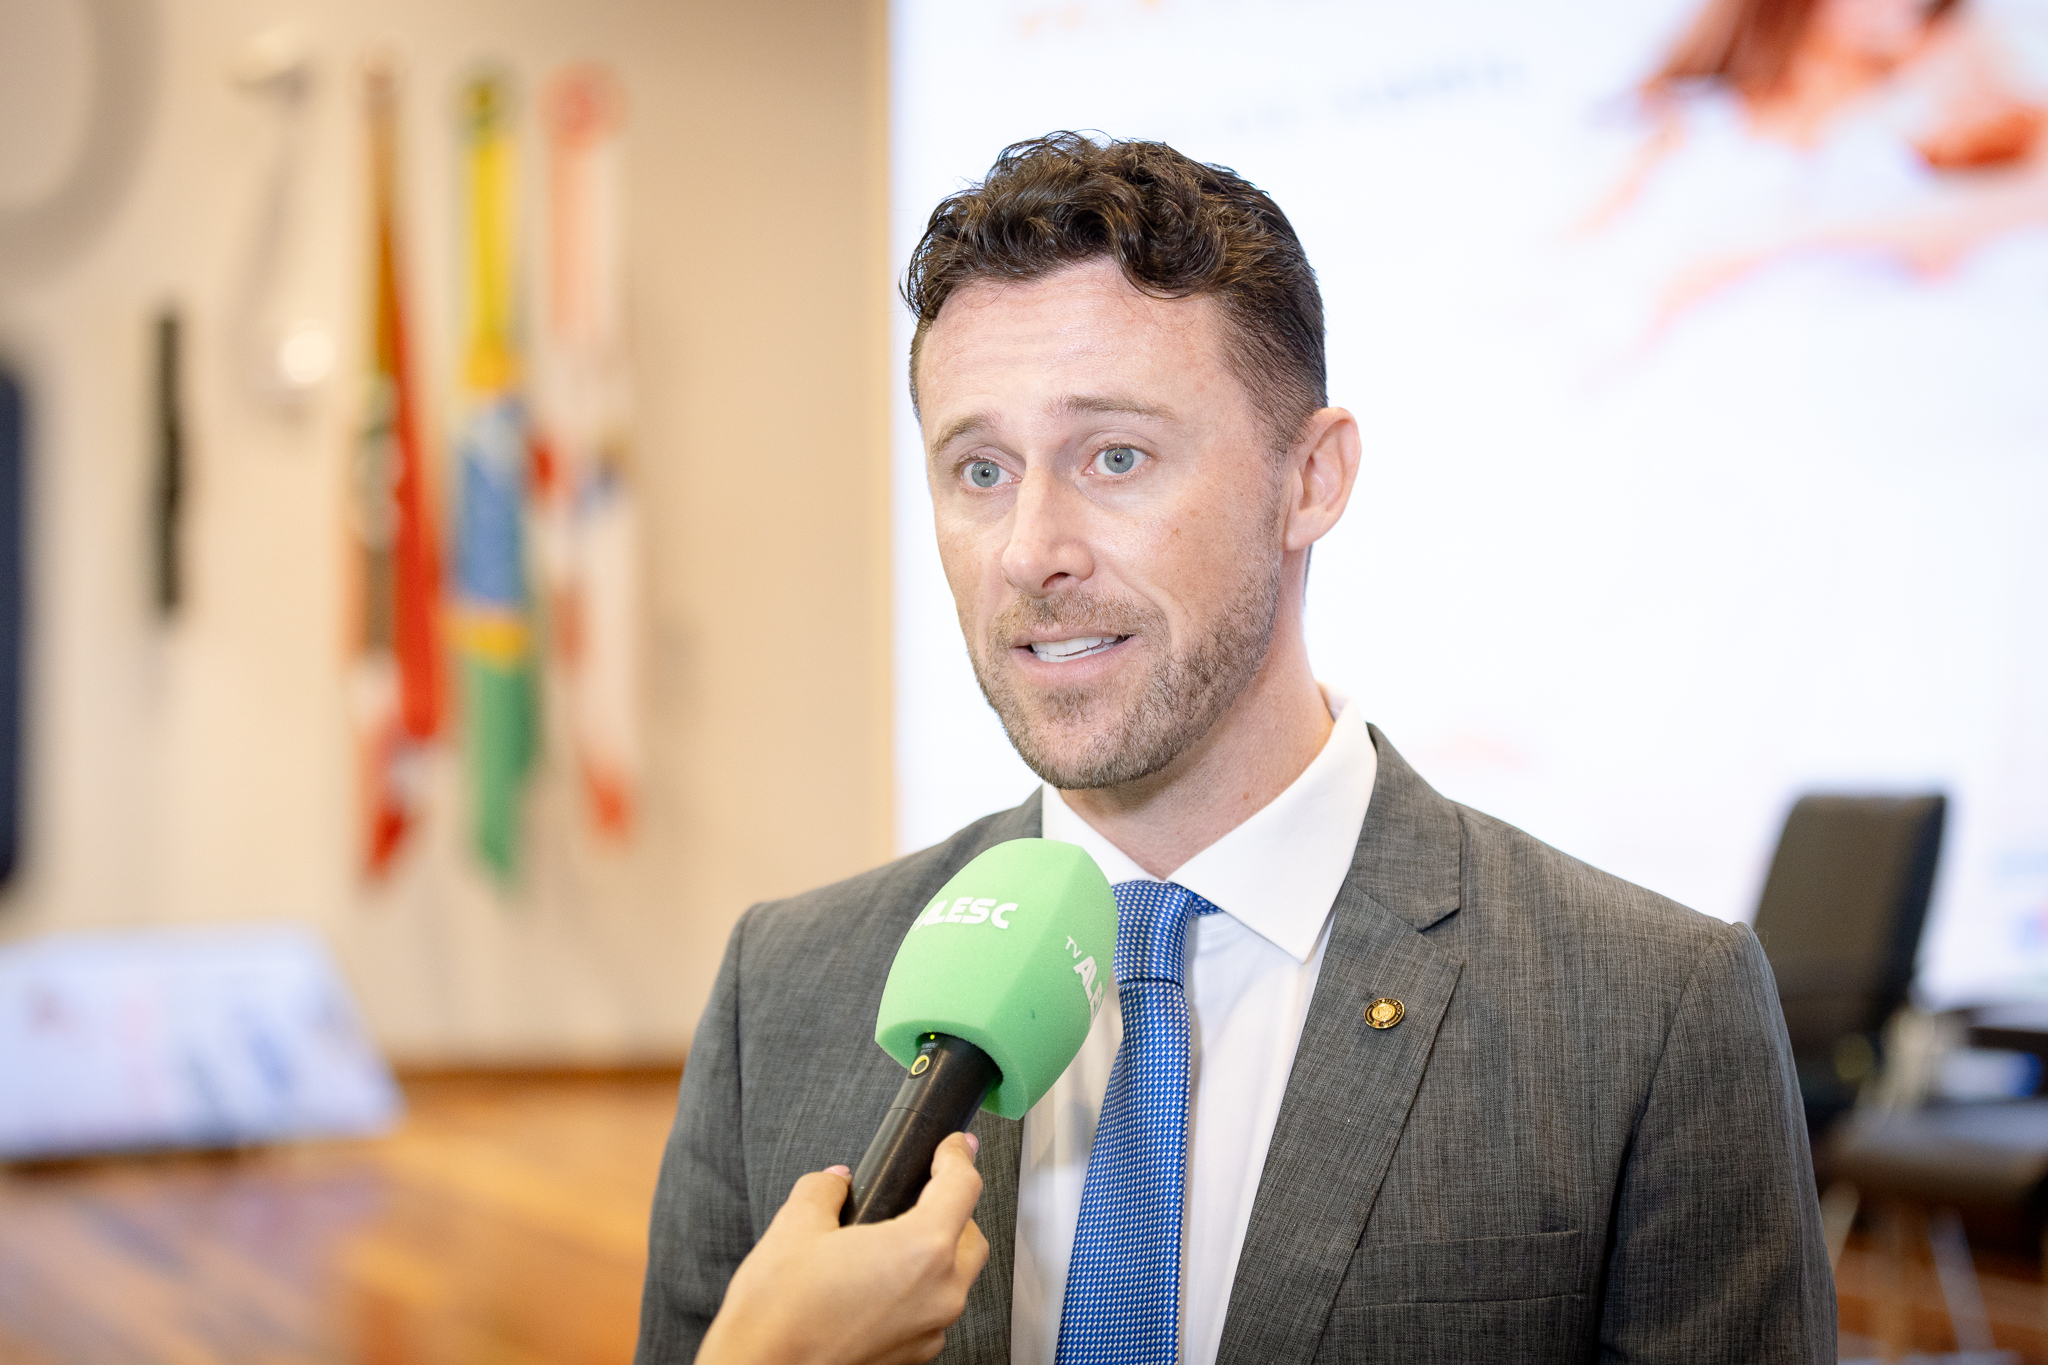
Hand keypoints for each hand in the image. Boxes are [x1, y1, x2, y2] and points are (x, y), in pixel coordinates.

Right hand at [696, 1131, 989, 1364]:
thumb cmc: (778, 1316)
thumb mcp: (795, 1228)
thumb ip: (824, 1190)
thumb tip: (836, 1182)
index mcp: (921, 1250)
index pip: (963, 1187)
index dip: (958, 1155)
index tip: (954, 1146)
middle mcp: (938, 1293)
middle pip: (971, 1236)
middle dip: (954, 1208)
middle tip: (922, 1191)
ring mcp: (929, 1330)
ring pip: (958, 1278)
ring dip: (941, 1252)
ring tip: (895, 1238)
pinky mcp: (913, 1357)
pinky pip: (934, 1312)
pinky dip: (921, 1289)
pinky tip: (882, 1281)